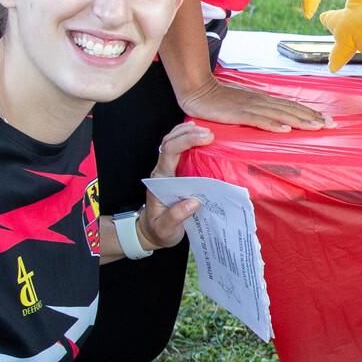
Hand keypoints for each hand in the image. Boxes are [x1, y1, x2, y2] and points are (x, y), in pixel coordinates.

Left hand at [127, 121, 217, 250]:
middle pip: (169, 141)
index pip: (169, 152)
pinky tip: (197, 135)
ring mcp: (166, 170)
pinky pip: (177, 150)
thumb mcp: (165, 229)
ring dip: (186, 132)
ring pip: (171, 142)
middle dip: (188, 132)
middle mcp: (161, 171)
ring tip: (205, 129)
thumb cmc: (158, 230)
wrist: (150, 232)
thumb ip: (175, 217)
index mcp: (160, 180)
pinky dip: (186, 138)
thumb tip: (193, 202)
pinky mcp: (173, 172)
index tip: (206, 139)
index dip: (186, 141)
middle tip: (210, 133)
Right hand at [175, 72, 332, 133]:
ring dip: (300, 121)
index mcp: (263, 99)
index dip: (310, 113)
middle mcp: (261, 101)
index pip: (292, 106)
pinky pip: (259, 120)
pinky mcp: (239, 114)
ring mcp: (251, 107)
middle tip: (332, 125)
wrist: (196, 89)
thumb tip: (273, 117)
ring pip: (281, 114)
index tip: (327, 120)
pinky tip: (285, 130)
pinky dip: (273, 125)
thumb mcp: (243, 103)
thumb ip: (258, 109)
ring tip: (317, 128)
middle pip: (292, 109)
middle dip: (313, 118)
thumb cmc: (218, 98)